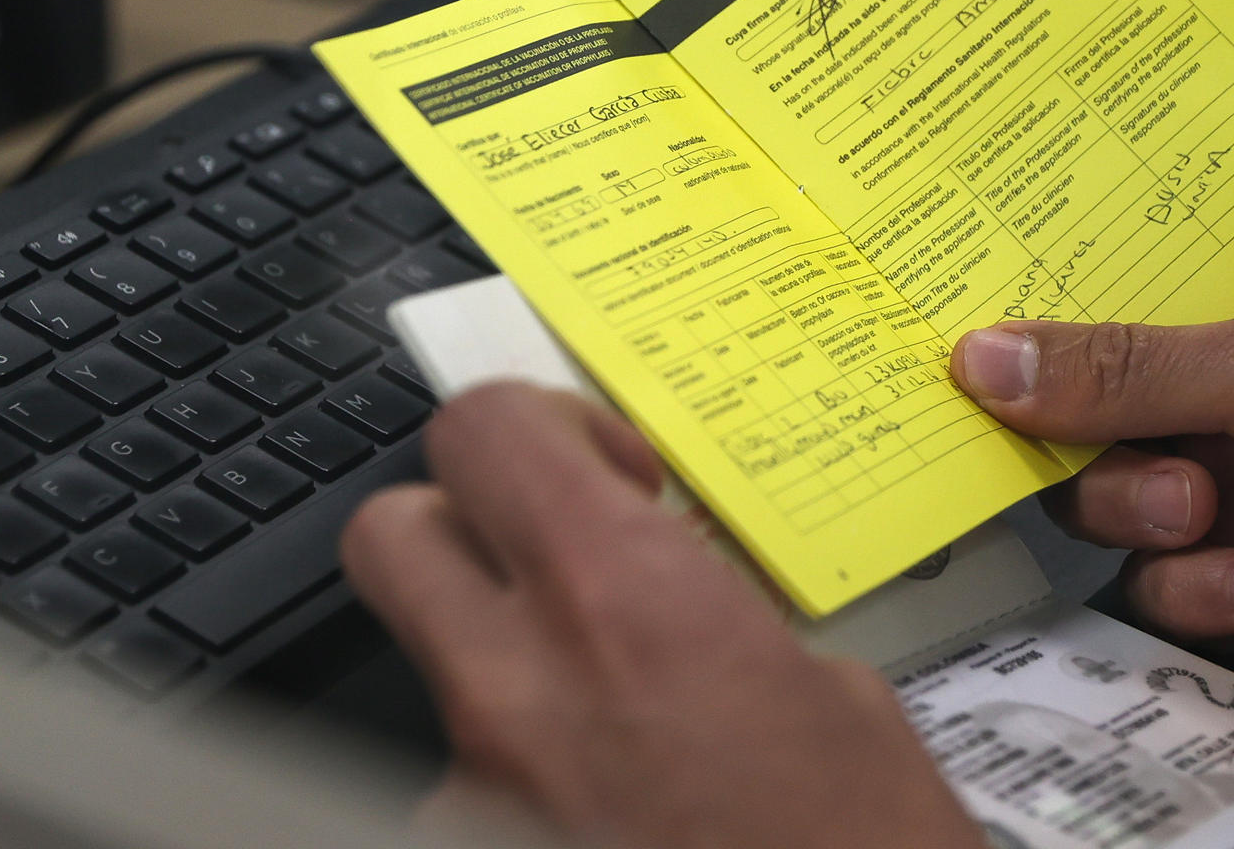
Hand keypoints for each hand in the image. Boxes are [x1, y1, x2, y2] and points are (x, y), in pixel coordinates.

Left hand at [340, 382, 984, 848]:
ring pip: (428, 670)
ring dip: (500, 664)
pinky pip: (461, 785)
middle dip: (461, 519)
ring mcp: (471, 795)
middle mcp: (519, 692)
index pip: (489, 431)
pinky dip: (520, 780)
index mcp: (628, 606)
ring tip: (608, 718)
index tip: (593, 463)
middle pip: (393, 530)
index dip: (534, 425)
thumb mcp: (840, 702)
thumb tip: (681, 600)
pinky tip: (607, 807)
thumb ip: (724, 621)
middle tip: (550, 548)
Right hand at [951, 228, 1233, 706]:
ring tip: (1206, 512)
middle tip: (1113, 438)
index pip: (1134, 270)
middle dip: (1095, 427)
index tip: (973, 303)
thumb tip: (987, 356)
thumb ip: (1129, 363)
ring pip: (1108, 493)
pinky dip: (1199, 585)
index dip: (1054, 289)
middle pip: (1096, 394)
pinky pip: (1156, 581)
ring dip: (1145, 509)